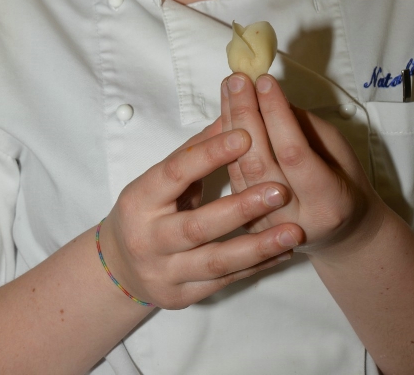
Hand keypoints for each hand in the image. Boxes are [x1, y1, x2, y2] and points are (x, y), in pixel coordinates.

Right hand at [99, 121, 304, 309]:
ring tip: (294, 231)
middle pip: (197, 225)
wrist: (120, 267)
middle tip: (279, 190)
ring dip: (259, 246)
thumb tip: (229, 116)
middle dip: (241, 208)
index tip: (245, 135)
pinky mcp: (183, 297)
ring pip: (216, 260)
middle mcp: (148, 238)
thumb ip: (194, 151)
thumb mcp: (160, 179)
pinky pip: (226, 281)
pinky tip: (284, 252)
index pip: (175, 173)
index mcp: (140, 199)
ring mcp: (165, 272)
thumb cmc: (147, 210)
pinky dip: (258, 266)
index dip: (210, 154)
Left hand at [221, 73, 384, 256]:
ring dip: (230, 123)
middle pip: (259, 161)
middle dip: (245, 114)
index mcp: (326, 202)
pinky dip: (226, 142)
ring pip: (239, 169)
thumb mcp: (340, 152)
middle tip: (238, 80)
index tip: (264, 81)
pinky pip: (233, 177)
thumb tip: (270, 98)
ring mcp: (266, 226)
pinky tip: (226, 113)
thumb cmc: (346, 183)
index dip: (276, 115)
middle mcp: (293, 219)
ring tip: (229, 88)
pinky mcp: (248, 224)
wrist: (343, 234)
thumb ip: (305, 127)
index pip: (293, 152)